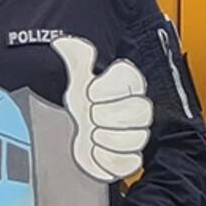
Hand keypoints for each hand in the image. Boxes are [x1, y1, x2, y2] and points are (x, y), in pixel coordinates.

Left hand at [51, 36, 151, 181]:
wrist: (75, 127)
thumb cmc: (80, 101)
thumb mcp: (75, 77)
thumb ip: (75, 59)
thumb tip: (63, 42)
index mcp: (125, 83)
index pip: (130, 79)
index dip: (109, 87)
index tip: (89, 92)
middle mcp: (135, 108)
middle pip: (142, 111)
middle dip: (110, 115)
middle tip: (90, 116)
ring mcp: (134, 134)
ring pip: (139, 138)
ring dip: (108, 137)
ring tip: (91, 133)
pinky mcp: (127, 159)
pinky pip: (130, 163)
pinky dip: (108, 160)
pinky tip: (94, 150)